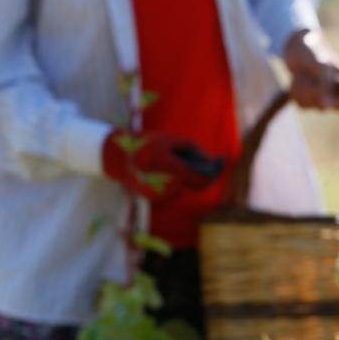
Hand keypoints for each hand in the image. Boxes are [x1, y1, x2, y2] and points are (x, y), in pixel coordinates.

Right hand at [101, 130, 223, 201]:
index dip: (214, 171)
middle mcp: (168, 185)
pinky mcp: (156, 198)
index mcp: (171, 169)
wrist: (118, 158)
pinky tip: (172, 170)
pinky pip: (175, 190)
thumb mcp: (170, 140)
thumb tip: (209, 160)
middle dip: (205, 174)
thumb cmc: (146, 144)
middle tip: (210, 162)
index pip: (201, 177)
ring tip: (183, 162)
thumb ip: (192, 149)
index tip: (220, 161)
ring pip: (186, 187)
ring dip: (191, 177)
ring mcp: (161, 195)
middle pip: (197, 184)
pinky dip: (179, 181)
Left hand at [282, 29, 338, 109]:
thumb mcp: (321, 65)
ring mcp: (321, 94)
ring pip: (309, 106)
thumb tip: (327, 105)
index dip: (328, 101)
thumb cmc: (313, 51)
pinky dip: (295, 92)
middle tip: (308, 75)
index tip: (318, 90)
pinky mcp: (308, 95)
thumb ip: (326, 84)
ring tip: (302, 74)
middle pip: (323, 107)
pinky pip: (301, 104)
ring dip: (301, 90)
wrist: (296, 45)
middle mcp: (335, 90)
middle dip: (310, 91)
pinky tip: (297, 79)